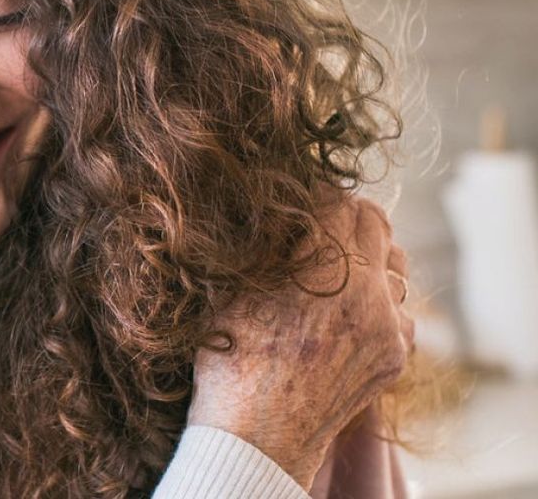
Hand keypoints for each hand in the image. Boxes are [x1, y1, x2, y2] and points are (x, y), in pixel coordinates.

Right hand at [187, 198, 413, 489]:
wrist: (256, 434)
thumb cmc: (231, 360)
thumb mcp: (235, 289)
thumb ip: (271, 247)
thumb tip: (281, 214)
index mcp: (325, 267)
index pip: (340, 203)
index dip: (318, 197)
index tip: (302, 202)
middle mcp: (367, 291)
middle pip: (377, 225)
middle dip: (349, 219)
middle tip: (322, 226)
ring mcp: (389, 325)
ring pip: (395, 266)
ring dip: (369, 259)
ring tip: (337, 270)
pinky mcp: (396, 355)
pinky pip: (399, 309)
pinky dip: (379, 303)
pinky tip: (346, 315)